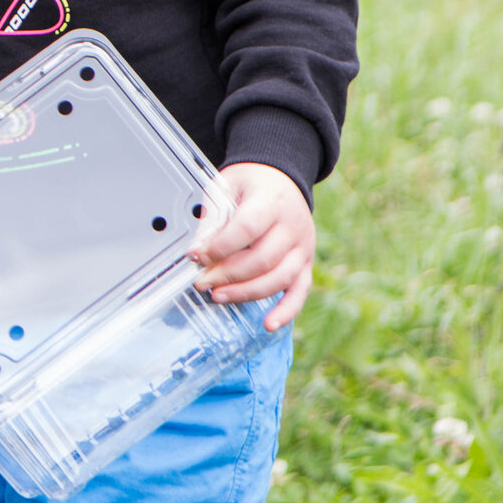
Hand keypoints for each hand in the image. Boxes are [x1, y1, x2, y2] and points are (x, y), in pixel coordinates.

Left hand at [189, 162, 313, 330]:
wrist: (280, 178)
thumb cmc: (250, 184)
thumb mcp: (226, 188)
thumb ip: (213, 219)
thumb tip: (196, 252)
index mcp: (271, 201)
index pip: (248, 228)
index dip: (220, 246)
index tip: (197, 256)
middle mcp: (293, 226)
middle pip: (262, 259)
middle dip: (227, 275)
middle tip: (201, 282)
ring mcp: (303, 247)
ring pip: (279, 278)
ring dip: (246, 293)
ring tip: (217, 296)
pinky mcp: (306, 263)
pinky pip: (300, 291)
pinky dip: (286, 311)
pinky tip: (268, 324)